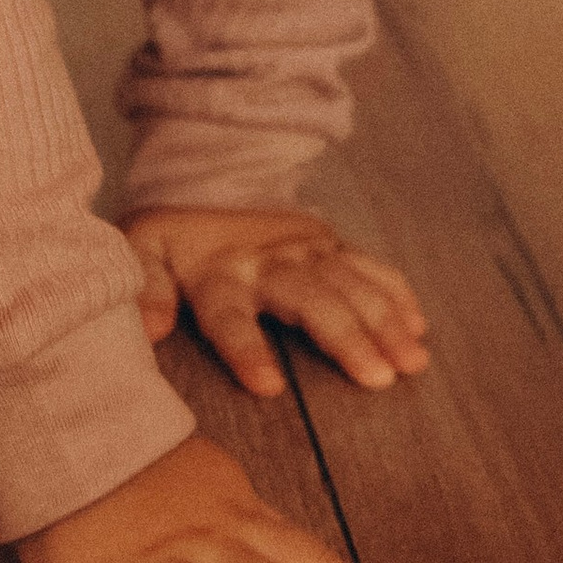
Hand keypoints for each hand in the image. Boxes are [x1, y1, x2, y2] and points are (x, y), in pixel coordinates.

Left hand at [125, 204, 430, 399]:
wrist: (207, 176)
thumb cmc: (173, 237)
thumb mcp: (143, 253)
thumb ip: (145, 290)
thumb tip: (149, 331)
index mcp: (218, 272)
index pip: (230, 316)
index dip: (247, 349)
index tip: (268, 386)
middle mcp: (268, 261)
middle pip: (310, 301)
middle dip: (345, 338)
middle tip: (377, 378)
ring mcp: (304, 249)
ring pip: (350, 285)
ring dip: (383, 322)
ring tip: (411, 362)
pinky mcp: (329, 243)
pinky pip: (368, 266)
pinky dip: (395, 294)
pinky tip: (418, 327)